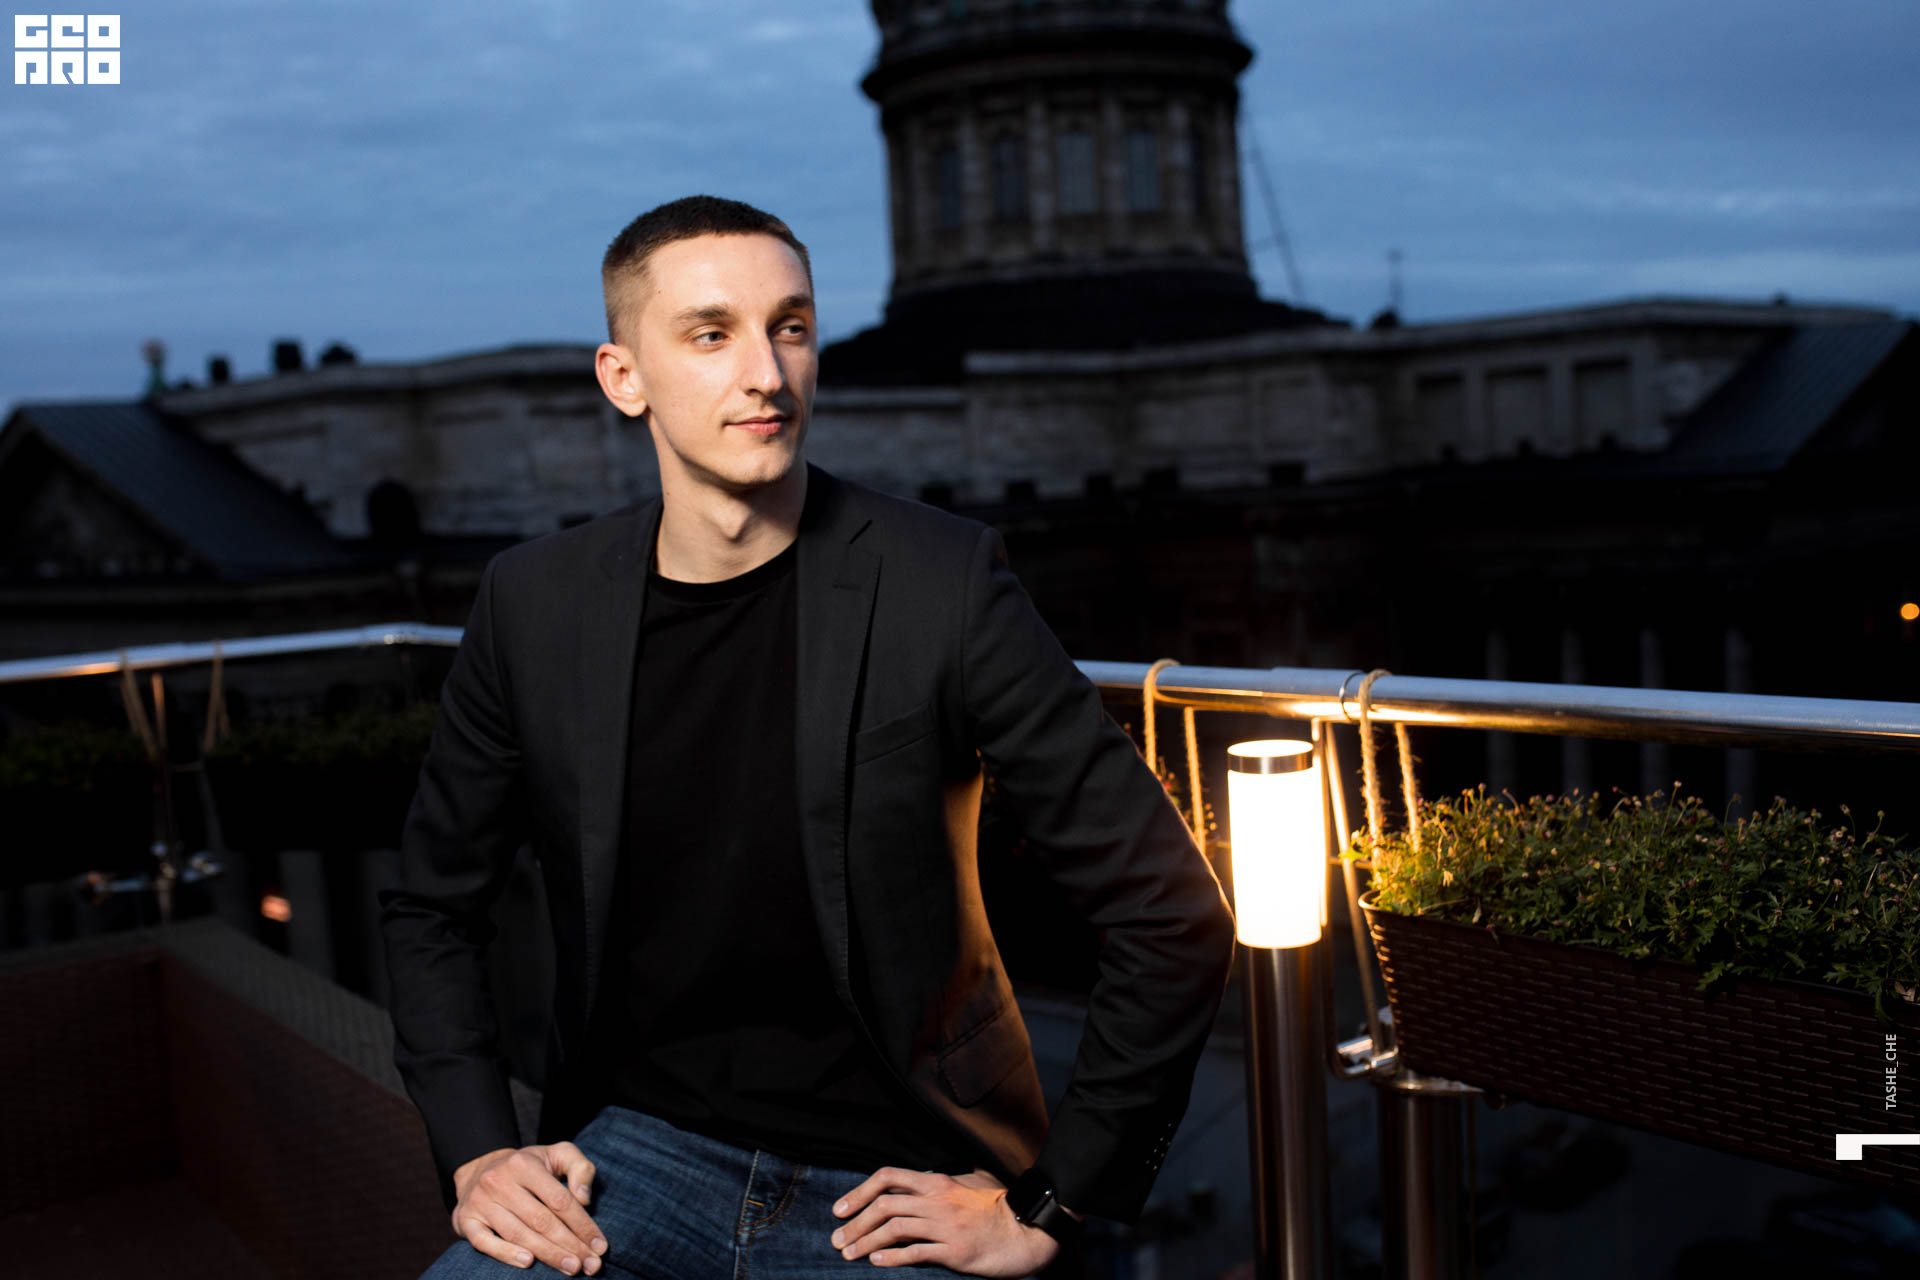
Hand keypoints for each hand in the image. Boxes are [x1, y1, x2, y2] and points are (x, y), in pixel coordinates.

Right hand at [450, 1142, 607, 1274]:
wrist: (479, 1169)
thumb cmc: (528, 1167)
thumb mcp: (556, 1155)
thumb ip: (579, 1168)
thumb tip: (584, 1200)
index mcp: (524, 1164)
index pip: (560, 1200)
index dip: (583, 1225)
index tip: (599, 1245)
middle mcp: (499, 1181)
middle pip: (541, 1220)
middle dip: (569, 1245)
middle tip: (591, 1265)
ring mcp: (480, 1202)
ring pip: (518, 1234)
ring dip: (548, 1254)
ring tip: (571, 1268)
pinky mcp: (466, 1221)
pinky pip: (485, 1242)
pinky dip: (506, 1254)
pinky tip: (528, 1263)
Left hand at [829, 1166, 1060, 1275]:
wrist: (1025, 1231)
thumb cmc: (992, 1211)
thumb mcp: (963, 1188)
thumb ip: (936, 1186)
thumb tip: (906, 1187)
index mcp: (937, 1183)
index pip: (888, 1177)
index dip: (859, 1192)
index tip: (840, 1209)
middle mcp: (938, 1200)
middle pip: (884, 1206)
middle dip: (854, 1223)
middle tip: (837, 1240)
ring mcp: (946, 1226)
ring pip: (894, 1229)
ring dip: (865, 1242)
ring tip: (848, 1254)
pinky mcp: (955, 1251)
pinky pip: (916, 1252)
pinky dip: (891, 1257)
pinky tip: (876, 1262)